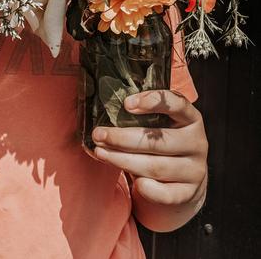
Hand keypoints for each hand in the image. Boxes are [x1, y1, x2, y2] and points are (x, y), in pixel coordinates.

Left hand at [92, 90, 207, 206]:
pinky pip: (164, 194)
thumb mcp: (159, 124)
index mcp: (191, 118)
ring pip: (155, 166)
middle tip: (98, 135)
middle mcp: (197, 143)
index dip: (151, 102)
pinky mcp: (189, 193)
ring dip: (123, 160)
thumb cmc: (162, 143)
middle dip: (123, 138)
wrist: (184, 180)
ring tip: (101, 153)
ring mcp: (195, 170)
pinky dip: (146, 188)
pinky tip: (132, 183)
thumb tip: (106, 110)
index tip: (126, 104)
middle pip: (157, 141)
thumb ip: (142, 117)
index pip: (176, 104)